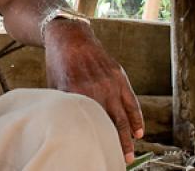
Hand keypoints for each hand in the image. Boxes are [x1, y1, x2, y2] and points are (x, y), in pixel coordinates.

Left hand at [44, 20, 143, 164]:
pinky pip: (132, 101)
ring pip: (124, 115)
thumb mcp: (56, 86)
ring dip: (129, 137)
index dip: (94, 141)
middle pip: (110, 124)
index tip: (97, 154)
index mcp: (77, 93)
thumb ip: (65, 106)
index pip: (88, 124)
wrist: (70, 36)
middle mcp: (96, 89)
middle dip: (116, 145)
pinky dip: (137, 118)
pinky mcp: (119, 76)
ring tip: (129, 154)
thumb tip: (68, 128)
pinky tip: (139, 132)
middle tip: (119, 161)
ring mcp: (110, 83)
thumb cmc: (59, 64)